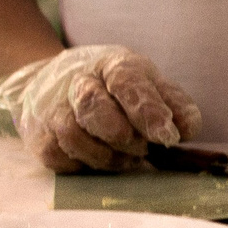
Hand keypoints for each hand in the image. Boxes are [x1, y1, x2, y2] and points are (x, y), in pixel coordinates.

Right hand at [0, 46, 204, 172]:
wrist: (47, 83)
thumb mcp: (144, 82)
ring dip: (106, 155)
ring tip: (127, 158)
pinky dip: (84, 164)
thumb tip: (188, 128)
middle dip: (122, 134)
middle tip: (142, 149)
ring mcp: (53, 108)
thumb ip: (171, 102)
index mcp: (110, 63)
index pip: (127, 80)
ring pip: (74, 135)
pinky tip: (99, 159)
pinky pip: (59, 157)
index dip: (148, 110)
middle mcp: (77, 81)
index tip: (167, 136)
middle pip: (93, 105)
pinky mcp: (39, 136)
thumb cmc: (110, 86)